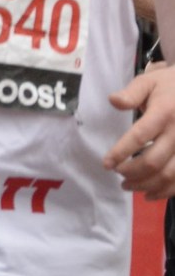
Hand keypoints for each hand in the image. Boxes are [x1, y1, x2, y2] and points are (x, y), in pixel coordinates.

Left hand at [105, 63, 174, 198]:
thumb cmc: (171, 85)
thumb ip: (131, 93)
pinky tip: (150, 194)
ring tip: (128, 185)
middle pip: (153, 161)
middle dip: (131, 172)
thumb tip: (113, 100)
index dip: (121, 152)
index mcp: (164, 112)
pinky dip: (165, 192)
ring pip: (168, 175)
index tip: (106, 164)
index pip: (139, 136)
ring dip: (145, 185)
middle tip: (118, 174)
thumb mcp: (150, 81)